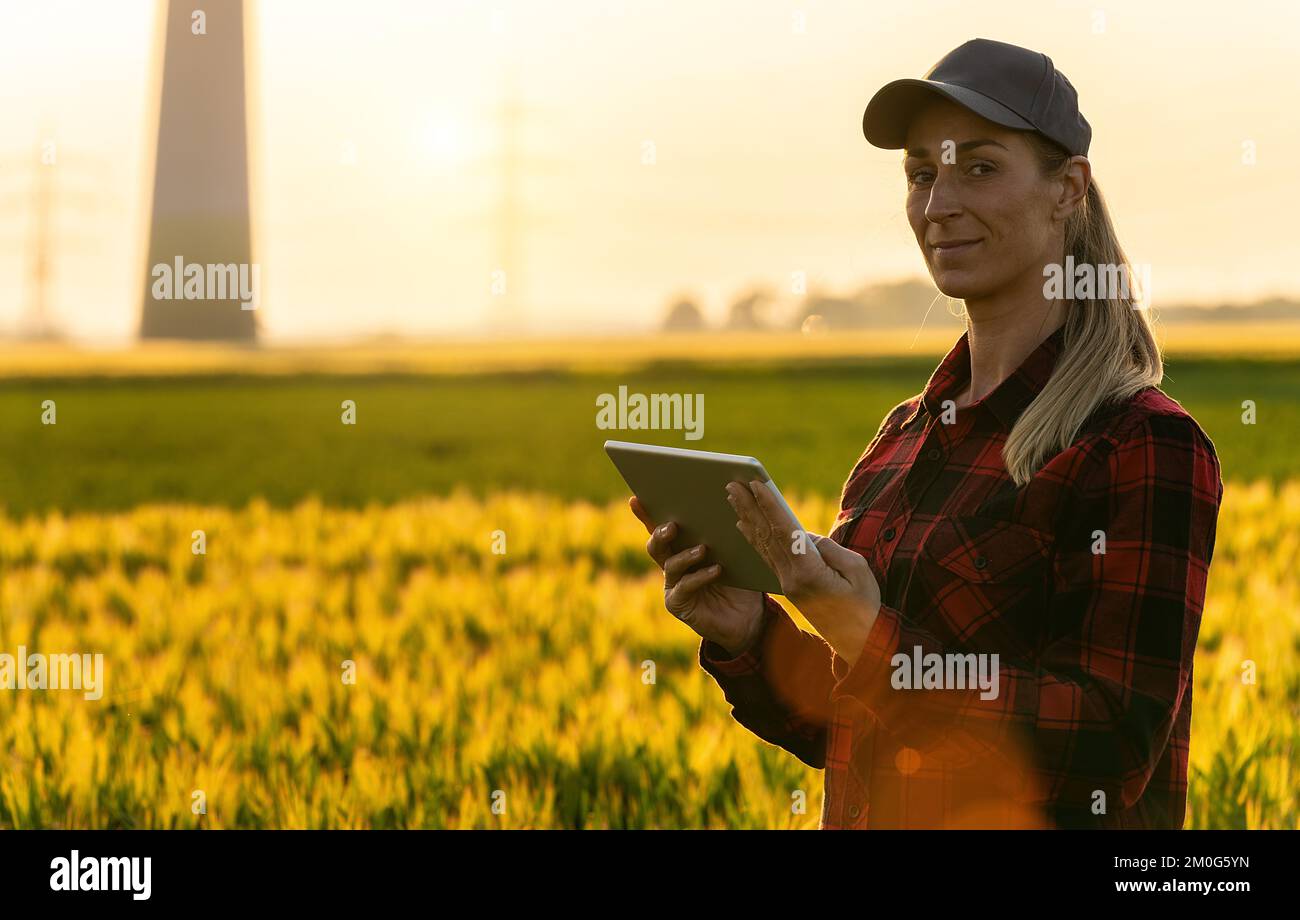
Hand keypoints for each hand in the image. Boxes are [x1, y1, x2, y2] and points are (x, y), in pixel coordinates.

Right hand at [628, 495, 766, 656]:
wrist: (748, 616)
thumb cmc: (741, 578)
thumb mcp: (734, 553)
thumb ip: (724, 534)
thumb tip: (731, 501)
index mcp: (681, 547)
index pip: (659, 527)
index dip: (645, 514)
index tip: (636, 498)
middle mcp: (672, 564)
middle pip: (657, 545)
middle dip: (661, 533)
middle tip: (673, 525)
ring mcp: (673, 584)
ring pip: (669, 564)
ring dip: (686, 555)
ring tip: (703, 549)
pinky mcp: (677, 603)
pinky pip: (684, 586)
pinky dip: (700, 576)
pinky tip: (715, 570)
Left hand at [725, 480, 881, 666]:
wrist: (860, 641)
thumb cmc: (865, 603)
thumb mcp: (857, 570)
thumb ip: (829, 548)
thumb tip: (805, 536)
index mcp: (809, 573)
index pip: (784, 532)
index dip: (769, 506)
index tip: (756, 484)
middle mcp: (791, 578)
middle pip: (766, 536)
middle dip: (749, 507)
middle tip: (732, 483)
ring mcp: (786, 584)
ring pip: (762, 545)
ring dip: (747, 518)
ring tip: (732, 496)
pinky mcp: (788, 586)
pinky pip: (766, 557)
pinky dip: (754, 537)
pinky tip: (743, 525)